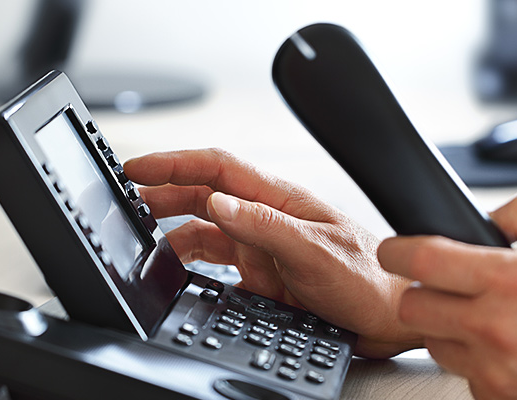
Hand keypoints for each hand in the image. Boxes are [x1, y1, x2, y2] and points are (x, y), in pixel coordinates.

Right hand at [125, 148, 422, 357]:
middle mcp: (267, 219)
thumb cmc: (368, 279)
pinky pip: (215, 265)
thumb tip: (217, 201)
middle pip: (203, 194)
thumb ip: (264, 226)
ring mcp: (263, 249)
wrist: (391, 319)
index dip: (175, 162)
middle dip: (162, 193)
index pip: (218, 168)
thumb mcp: (315, 250)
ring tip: (140, 236)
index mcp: (280, 199)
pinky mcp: (263, 279)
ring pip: (204, 230)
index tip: (137, 166)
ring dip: (171, 230)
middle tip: (125, 200)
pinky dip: (189, 265)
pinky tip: (173, 271)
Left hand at [379, 192, 516, 399]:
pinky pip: (459, 372)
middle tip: (443, 287)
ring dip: (446, 327)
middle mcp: (494, 326)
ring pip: (432, 341)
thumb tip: (484, 215)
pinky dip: (472, 359)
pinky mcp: (493, 396)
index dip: (397, 250)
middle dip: (420, 292)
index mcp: (510, 280)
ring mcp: (491, 368)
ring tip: (481, 320)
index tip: (394, 250)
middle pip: (411, 305)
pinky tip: (501, 349)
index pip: (422, 260)